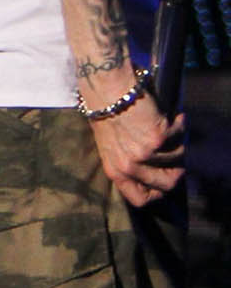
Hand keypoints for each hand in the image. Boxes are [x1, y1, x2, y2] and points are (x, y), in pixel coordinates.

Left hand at [87, 92, 183, 206]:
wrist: (106, 88)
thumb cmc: (107, 111)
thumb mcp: (111, 145)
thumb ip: (128, 162)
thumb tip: (155, 172)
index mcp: (115, 171)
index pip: (140, 200)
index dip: (157, 193)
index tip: (163, 180)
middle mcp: (129, 167)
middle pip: (168, 184)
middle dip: (177, 168)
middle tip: (173, 151)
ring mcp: (144, 154)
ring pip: (179, 157)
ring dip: (176, 140)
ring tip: (163, 125)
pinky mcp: (158, 138)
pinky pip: (180, 136)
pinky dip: (179, 123)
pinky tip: (169, 115)